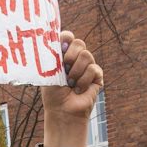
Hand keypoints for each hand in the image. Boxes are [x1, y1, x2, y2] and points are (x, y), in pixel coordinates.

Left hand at [39, 31, 103, 146]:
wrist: (62, 110)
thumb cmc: (53, 93)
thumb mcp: (49, 71)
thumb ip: (53, 54)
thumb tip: (55, 37)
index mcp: (63, 54)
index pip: (67, 36)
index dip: (65, 38)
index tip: (60, 48)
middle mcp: (76, 58)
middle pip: (79, 43)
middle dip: (70, 56)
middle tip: (64, 68)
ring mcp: (87, 66)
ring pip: (86, 55)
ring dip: (76, 71)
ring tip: (70, 83)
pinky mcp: (97, 76)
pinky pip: (93, 69)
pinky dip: (83, 81)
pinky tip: (78, 89)